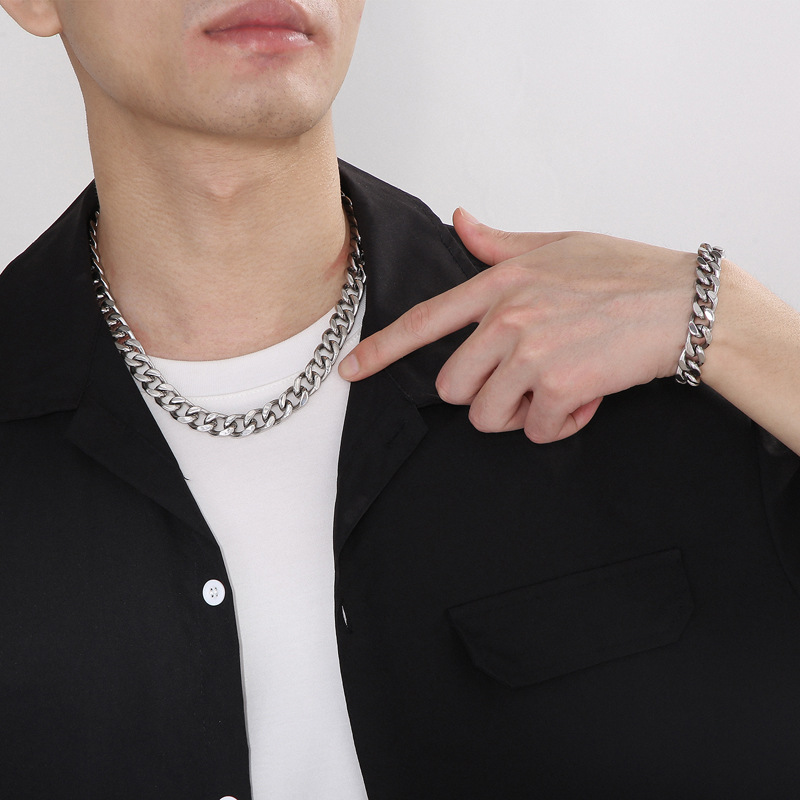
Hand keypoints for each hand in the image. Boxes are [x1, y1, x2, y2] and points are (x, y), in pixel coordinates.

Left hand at [339, 209, 696, 442]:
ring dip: (523, 414)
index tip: (351, 371)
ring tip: (561, 387)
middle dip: (486, 396)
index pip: (424, 321)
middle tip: (529, 381)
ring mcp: (528, 351)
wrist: (684, 302)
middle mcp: (505, 317)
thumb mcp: (557, 246)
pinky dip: (560, 425)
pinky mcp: (556, 384)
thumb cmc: (625, 272)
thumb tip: (461, 221)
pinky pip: (536, 431)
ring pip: (489, 416)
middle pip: (453, 388)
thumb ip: (500, 244)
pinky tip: (587, 397)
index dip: (381, 350)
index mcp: (498, 283)